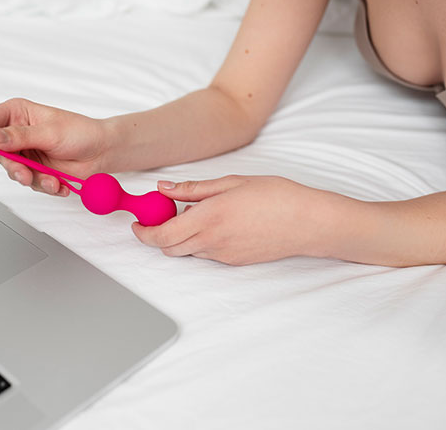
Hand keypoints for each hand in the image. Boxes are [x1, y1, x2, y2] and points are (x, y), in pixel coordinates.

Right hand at [0, 98, 110, 195]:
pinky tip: (59, 184)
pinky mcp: (35, 170)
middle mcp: (18, 134)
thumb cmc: (81, 133)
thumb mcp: (50, 133)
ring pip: (14, 171)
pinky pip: (30, 182)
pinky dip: (45, 186)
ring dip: (32, 179)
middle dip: (14, 167)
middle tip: (25, 174)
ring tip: (52, 181)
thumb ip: (20, 137)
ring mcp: (26, 153)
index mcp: (19, 114)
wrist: (102, 152)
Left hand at [132, 175, 324, 264]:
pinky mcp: (234, 262)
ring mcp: (223, 255)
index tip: (137, 222)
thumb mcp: (231, 183)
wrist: (308, 223)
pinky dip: (202, 242)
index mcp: (208, 218)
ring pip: (188, 252)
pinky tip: (219, 225)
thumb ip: (193, 189)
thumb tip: (164, 188)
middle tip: (163, 216)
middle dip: (158, 235)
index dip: (143, 232)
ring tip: (198, 216)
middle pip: (169, 248)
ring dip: (182, 238)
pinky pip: (207, 255)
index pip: (161, 235)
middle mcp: (212, 242)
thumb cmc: (275, 197)